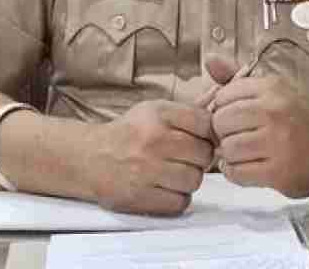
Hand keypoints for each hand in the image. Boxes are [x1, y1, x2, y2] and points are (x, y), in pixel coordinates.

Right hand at [88, 99, 213, 215]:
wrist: (88, 158)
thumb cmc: (128, 134)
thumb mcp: (154, 111)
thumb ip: (187, 112)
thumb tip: (220, 107)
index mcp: (159, 114)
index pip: (207, 124)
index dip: (208, 134)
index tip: (200, 138)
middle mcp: (153, 140)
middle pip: (204, 155)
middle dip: (199, 158)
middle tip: (184, 158)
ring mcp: (147, 170)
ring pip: (194, 180)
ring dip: (188, 180)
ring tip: (172, 173)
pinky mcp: (141, 197)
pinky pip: (180, 202)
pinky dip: (177, 198)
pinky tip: (164, 188)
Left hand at [206, 57, 308, 197]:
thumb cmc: (292, 121)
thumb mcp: (271, 92)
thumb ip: (236, 79)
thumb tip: (210, 60)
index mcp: (271, 88)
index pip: (223, 96)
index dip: (221, 109)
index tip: (234, 117)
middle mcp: (275, 112)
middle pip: (221, 122)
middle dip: (222, 132)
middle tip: (236, 136)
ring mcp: (277, 142)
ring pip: (227, 149)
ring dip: (229, 155)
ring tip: (244, 152)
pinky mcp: (277, 171)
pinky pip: (237, 172)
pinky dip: (236, 173)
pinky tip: (248, 166)